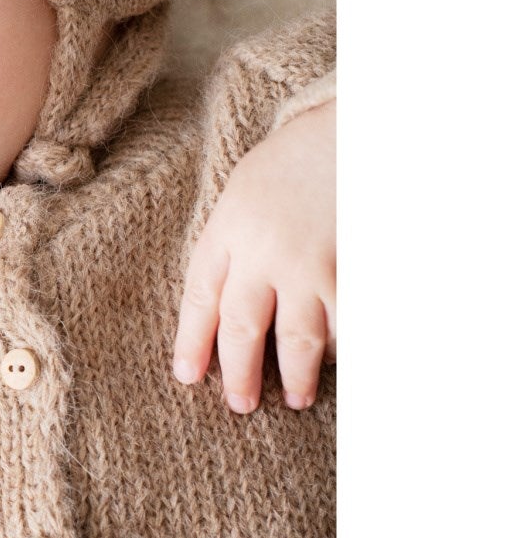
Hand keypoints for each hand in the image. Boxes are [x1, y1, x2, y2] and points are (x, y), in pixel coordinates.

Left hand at [174, 98, 334, 412]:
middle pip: (243, 328)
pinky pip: (345, 324)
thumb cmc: (291, 160)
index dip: (191, 342)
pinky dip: (344, 347)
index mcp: (227, 231)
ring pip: (299, 338)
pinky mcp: (352, 271)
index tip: (186, 376)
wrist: (350, 132)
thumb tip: (218, 301)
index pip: (200, 299)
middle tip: (240, 405)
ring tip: (297, 398)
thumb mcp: (242, 194)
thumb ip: (228, 244)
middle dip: (240, 373)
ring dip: (298, 374)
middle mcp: (264, 255)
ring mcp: (311, 266)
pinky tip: (342, 361)